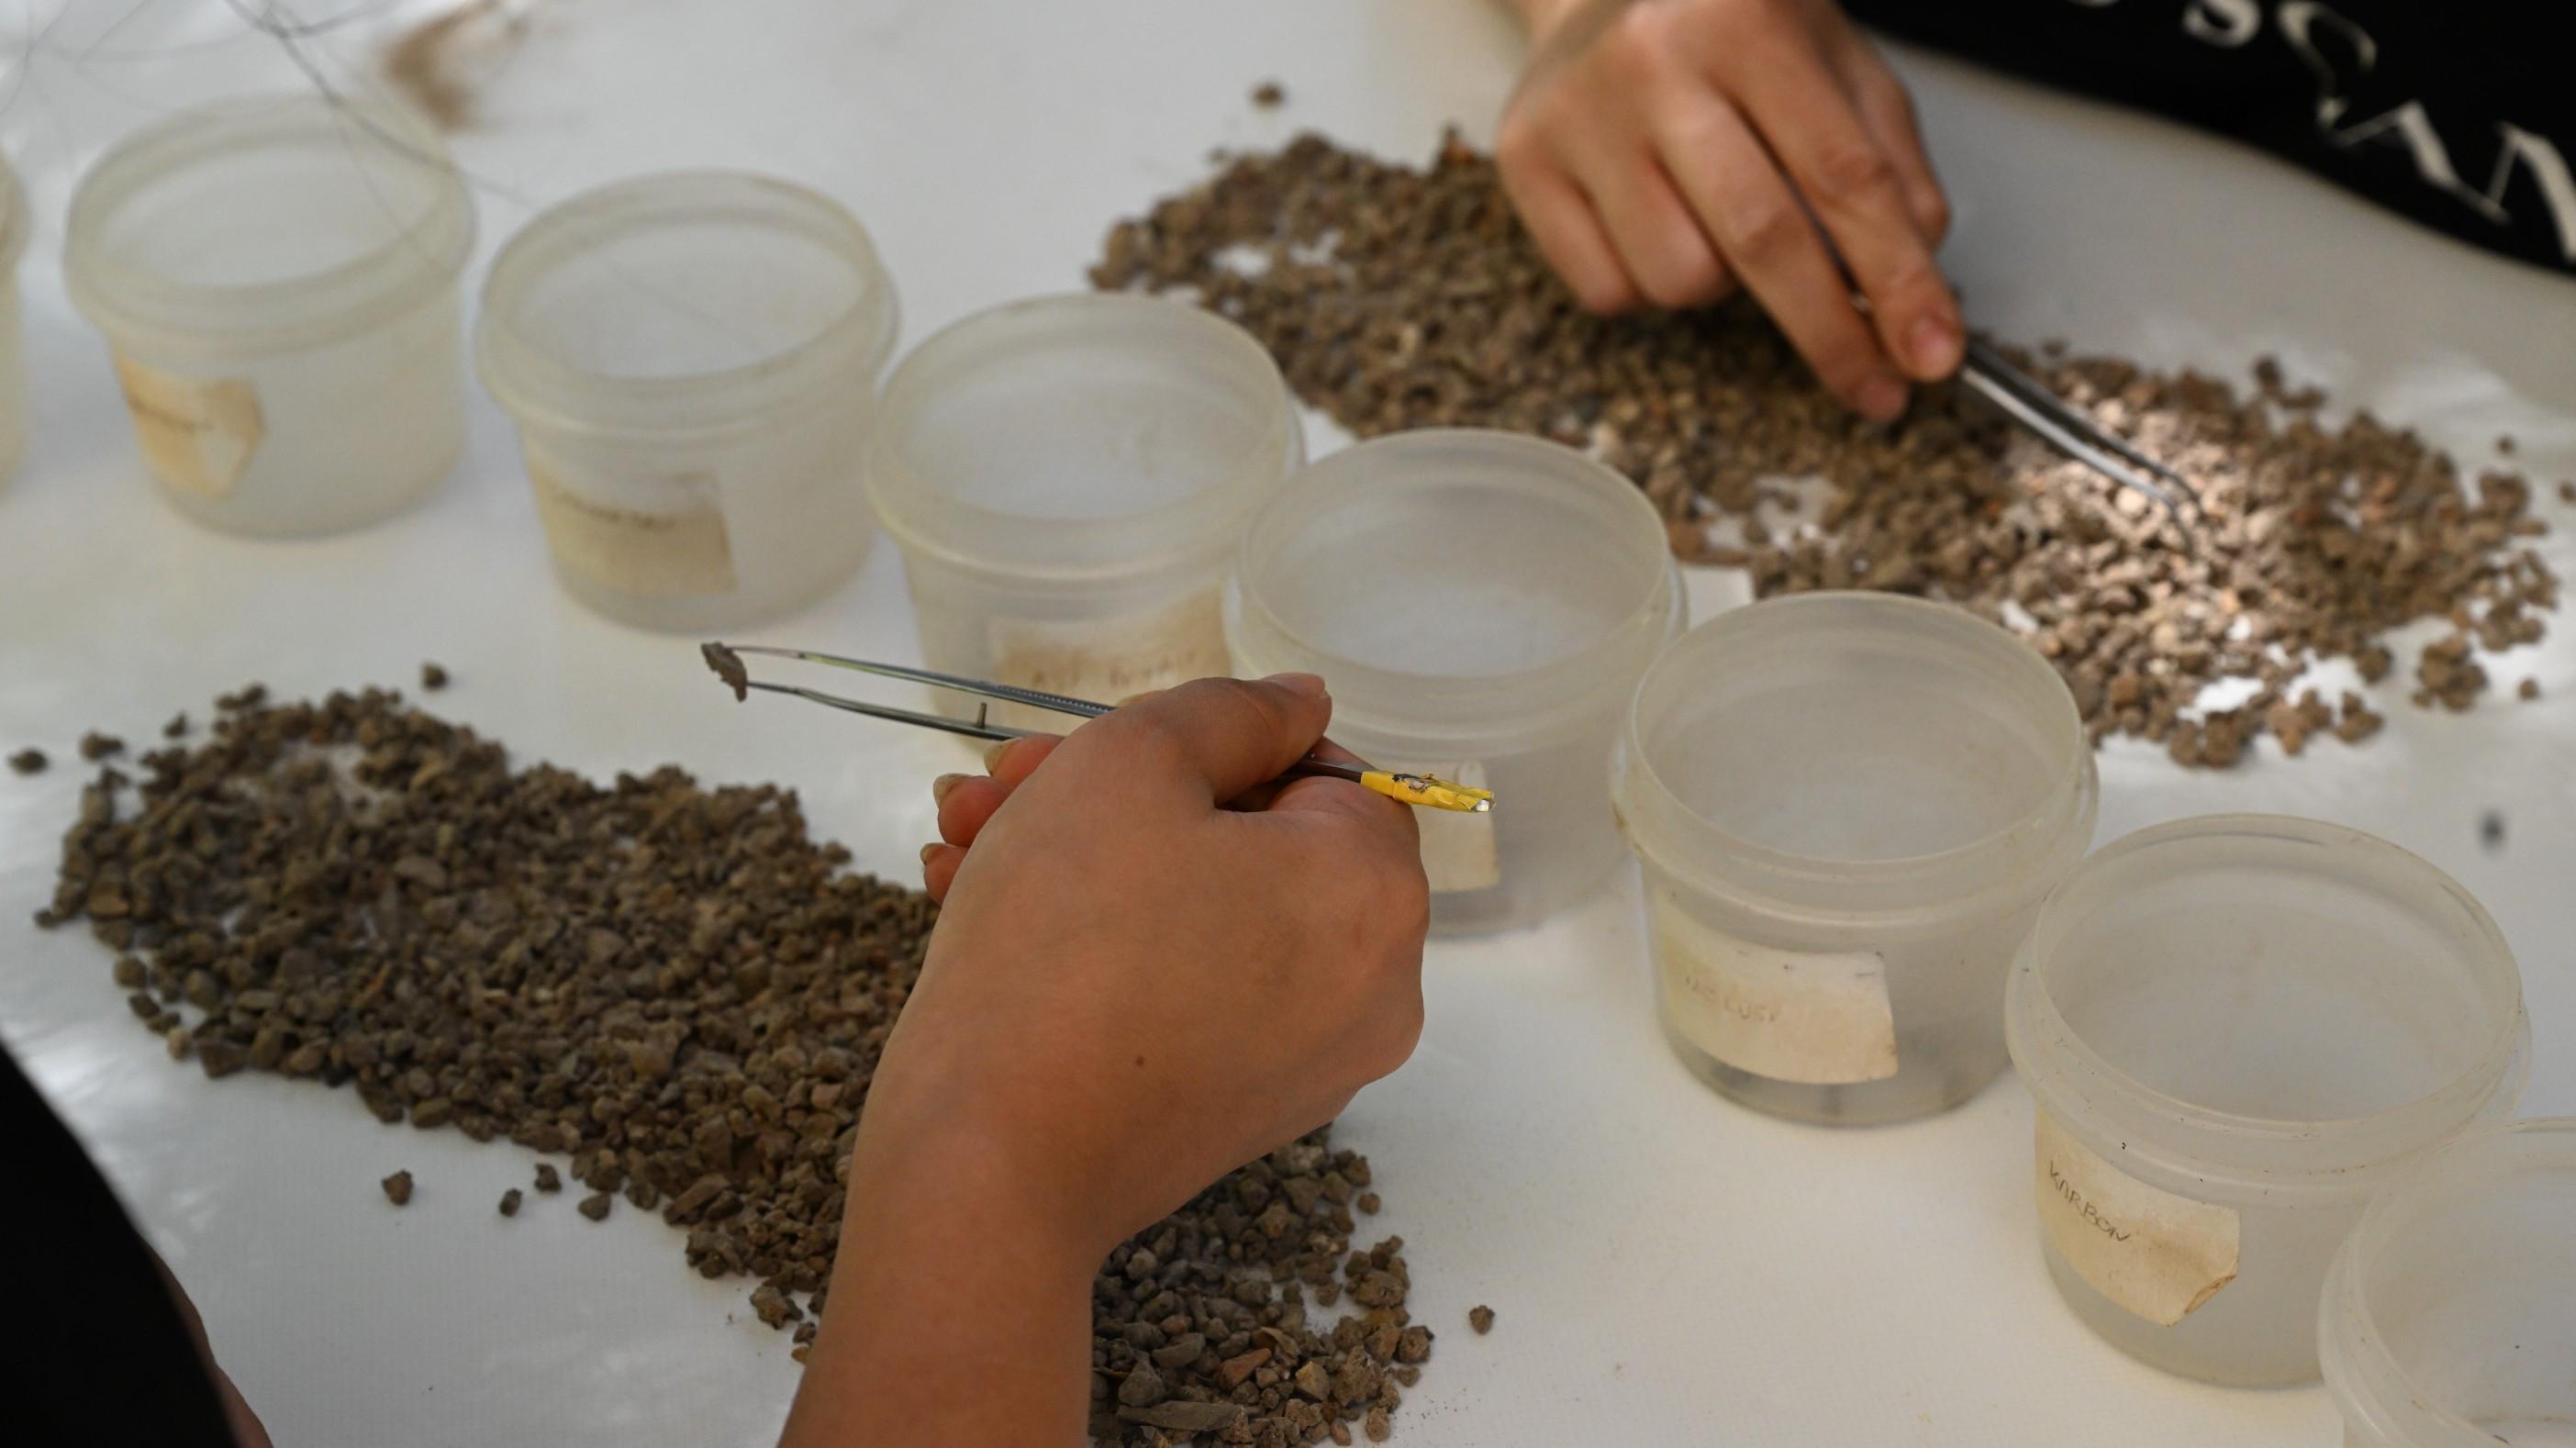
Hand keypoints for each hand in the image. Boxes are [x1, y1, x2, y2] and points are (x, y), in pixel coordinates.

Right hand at [894, 672, 1427, 1247]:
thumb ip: (1229, 710)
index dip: (1198, 744)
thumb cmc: (1062, 943)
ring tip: (960, 845)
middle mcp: (1375, 987)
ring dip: (1083, 862)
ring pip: (1202, 912)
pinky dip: (1105, 945)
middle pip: (1249, 840)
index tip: (1085, 750)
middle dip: (1110, 796)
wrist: (987, 1166)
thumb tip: (1302, 702)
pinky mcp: (1241, 1112)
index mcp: (1375, 892)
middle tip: (1000, 784)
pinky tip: (981, 912)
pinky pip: (1190, 990)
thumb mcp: (1130, 764)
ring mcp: (1312, 1062)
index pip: (1315, 766)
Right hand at [1499, 0, 1960, 420]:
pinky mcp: (1524, 163)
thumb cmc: (1727, 30)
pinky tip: (1652, 219)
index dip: (1896, 279)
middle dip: (1830, 333)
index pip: (1842, 176)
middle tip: (1874, 389)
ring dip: (1722, 283)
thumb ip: (1885, 162)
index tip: (1932, 354)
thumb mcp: (1832, 63)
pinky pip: (1610, 292)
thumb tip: (1910, 285)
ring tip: (1714, 219)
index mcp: (1748, 19)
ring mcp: (1579, 116)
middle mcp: (1654, 62)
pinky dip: (1649, 283)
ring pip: (1680, 279)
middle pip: (1760, 239)